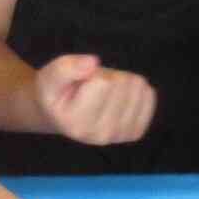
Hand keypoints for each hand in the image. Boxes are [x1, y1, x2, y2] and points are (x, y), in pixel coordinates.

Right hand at [33, 54, 156, 144]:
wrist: (62, 114)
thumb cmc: (56, 92)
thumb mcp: (50, 76)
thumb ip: (66, 69)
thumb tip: (92, 63)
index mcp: (77, 124)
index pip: (103, 82)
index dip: (92, 72)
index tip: (80, 83)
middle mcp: (100, 135)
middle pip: (121, 83)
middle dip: (107, 76)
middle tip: (91, 87)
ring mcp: (121, 135)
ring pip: (137, 86)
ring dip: (121, 81)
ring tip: (102, 92)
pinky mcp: (136, 131)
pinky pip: (149, 95)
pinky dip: (136, 88)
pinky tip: (118, 96)